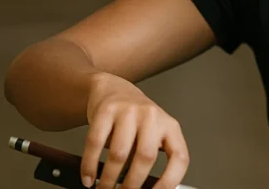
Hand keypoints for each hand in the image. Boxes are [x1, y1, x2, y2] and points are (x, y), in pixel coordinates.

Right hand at [82, 72, 189, 188]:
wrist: (113, 89)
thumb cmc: (135, 120)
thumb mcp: (151, 134)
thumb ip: (149, 158)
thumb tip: (144, 188)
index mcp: (170, 126)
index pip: (179, 156)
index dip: (170, 180)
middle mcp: (152, 116)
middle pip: (146, 157)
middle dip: (132, 184)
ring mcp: (129, 111)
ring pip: (120, 153)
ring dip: (109, 179)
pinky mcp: (106, 110)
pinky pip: (95, 143)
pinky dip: (90, 166)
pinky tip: (89, 178)